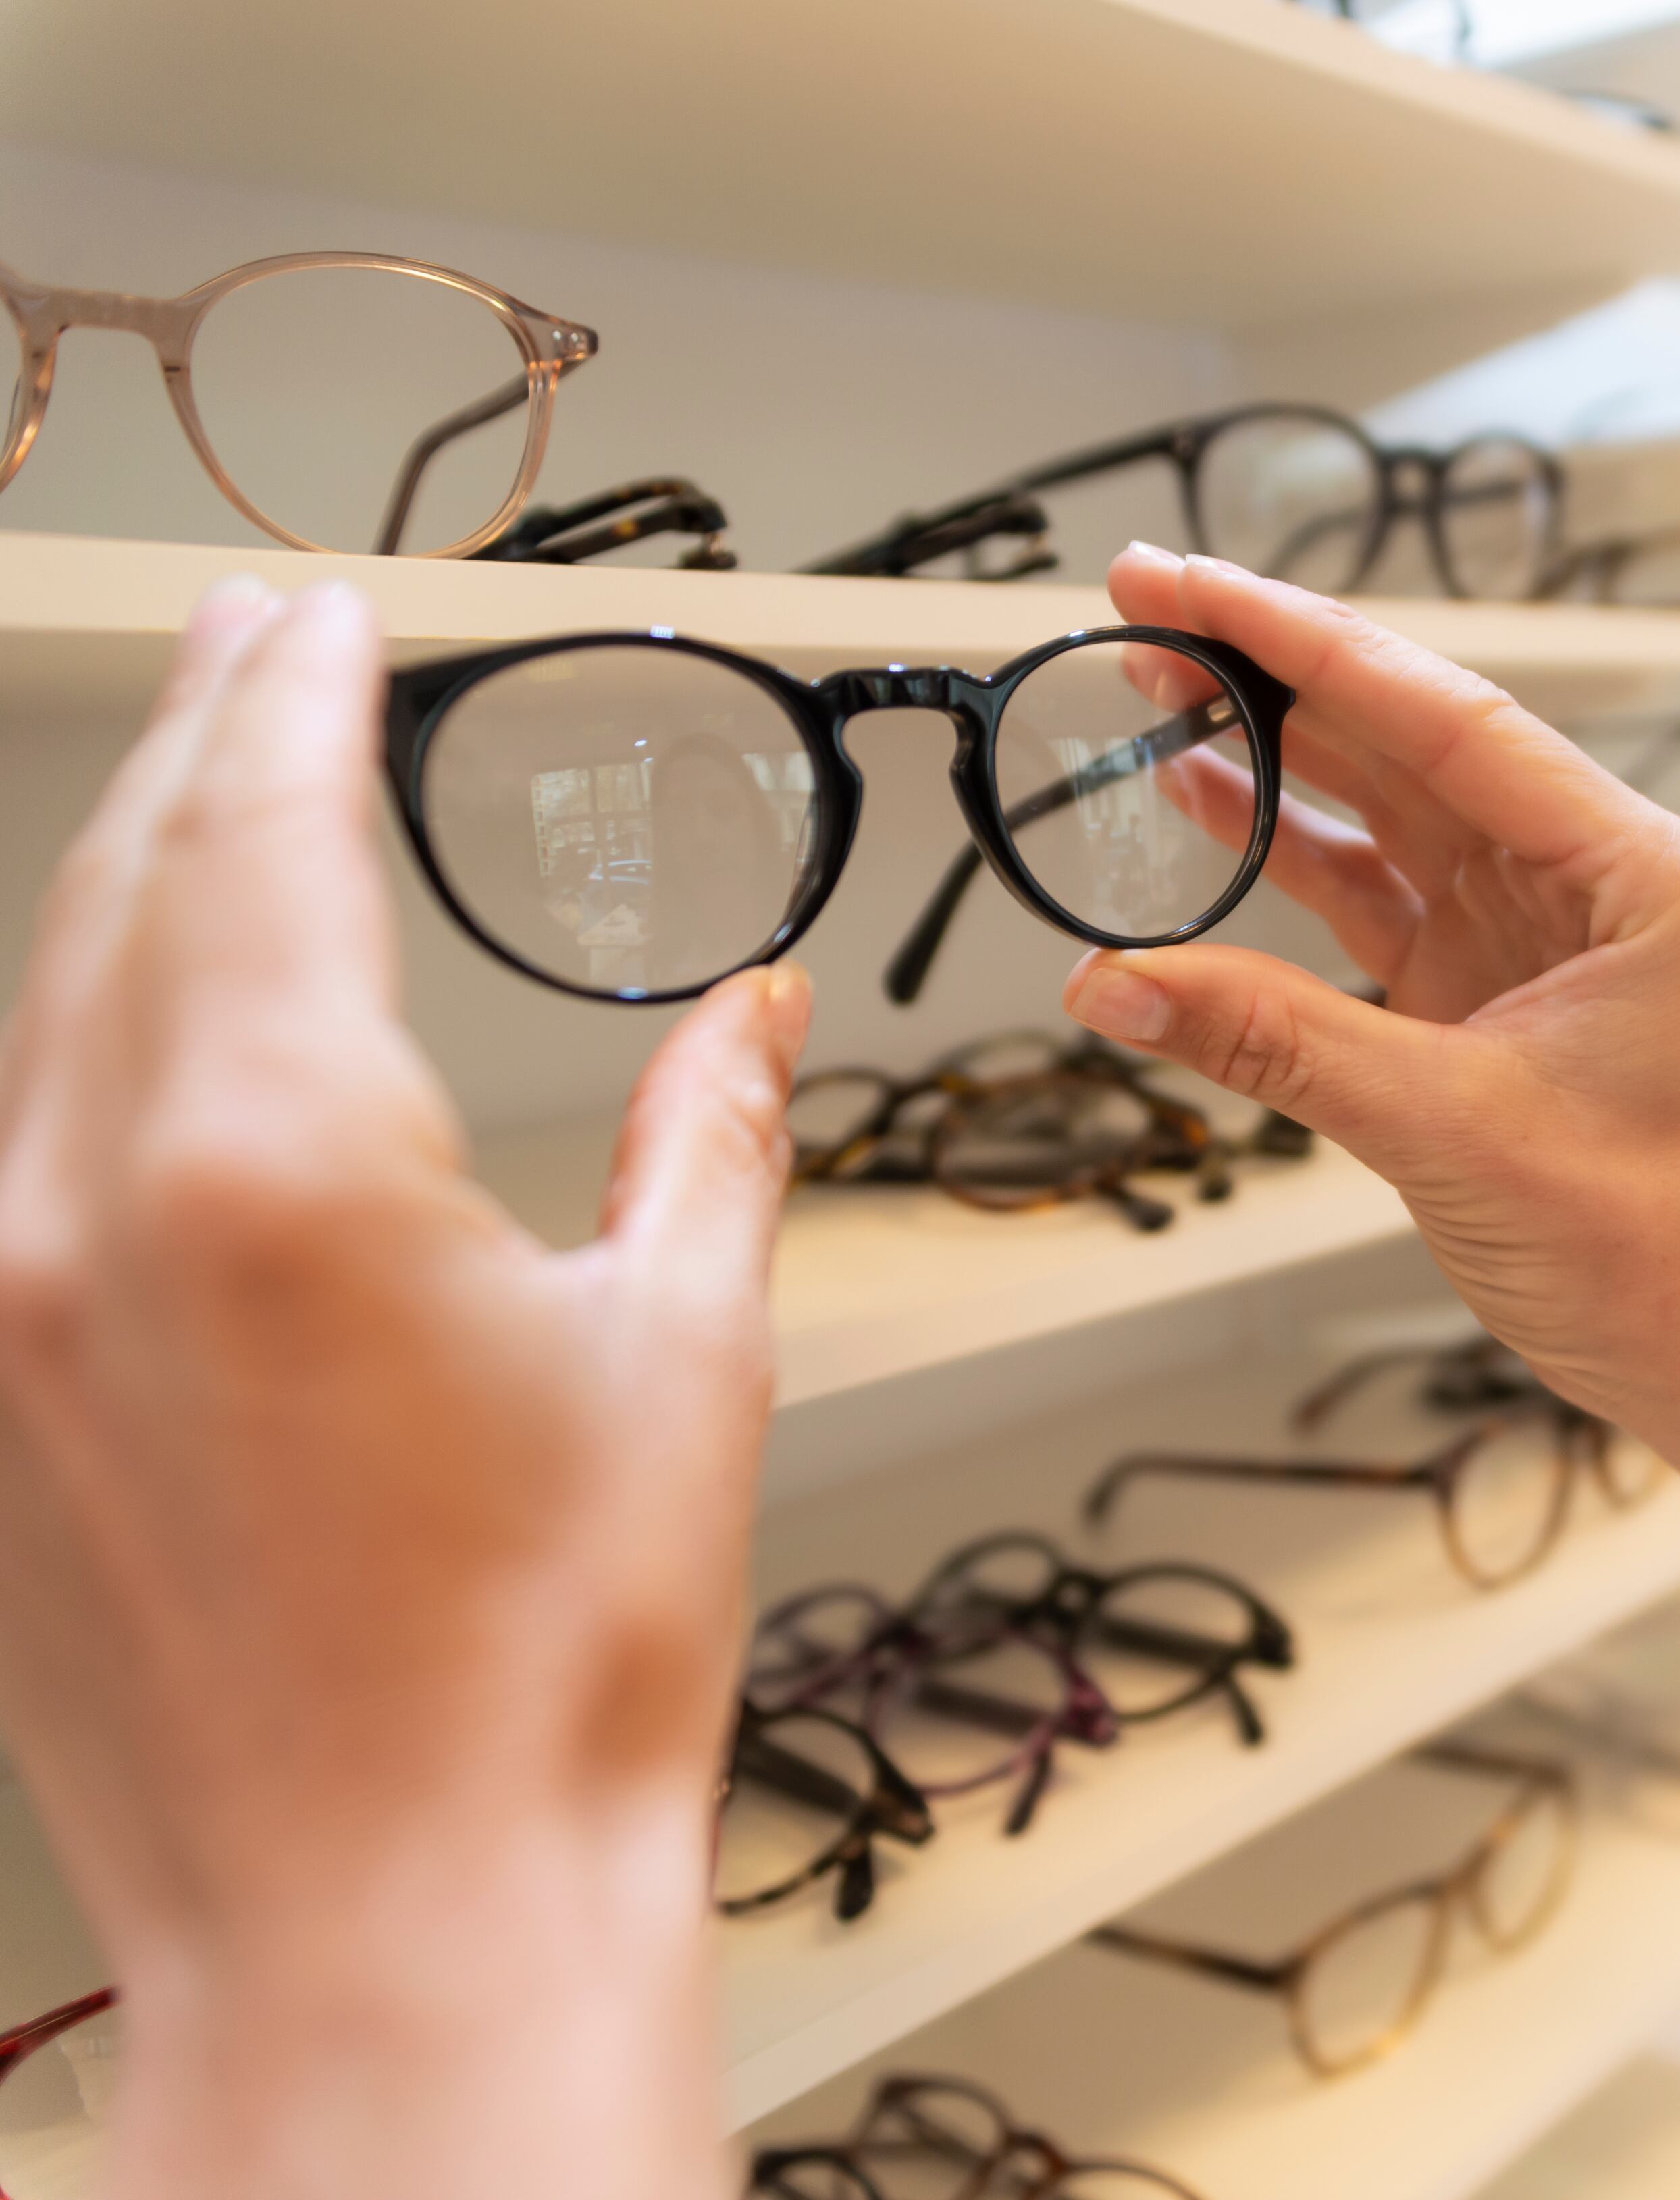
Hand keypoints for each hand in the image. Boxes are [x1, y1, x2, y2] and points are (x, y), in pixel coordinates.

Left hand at [0, 581, 804, 2199]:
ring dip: (122, 885)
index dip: (299, 707)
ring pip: (39, 1020)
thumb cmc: (554, 1672)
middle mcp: (92, 1215)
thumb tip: (744, 1012)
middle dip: (199, 745)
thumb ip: (701, 1141)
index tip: (323, 620)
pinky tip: (126, 1036)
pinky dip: (70, 1053)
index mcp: (285, 1168)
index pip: (269, 845)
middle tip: (255, 641)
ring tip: (193, 798)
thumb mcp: (685, 1356)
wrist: (399, 1921)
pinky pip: (2, 1166)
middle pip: (128, 895)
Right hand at [1066, 545, 1679, 1424]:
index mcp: (1638, 873)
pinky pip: (1368, 882)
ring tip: (1150, 685)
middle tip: (1145, 604)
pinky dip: (1285, 843)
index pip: (1452, 718)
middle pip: (1411, 734)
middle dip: (1274, 668)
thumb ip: (1274, 1041)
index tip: (1198, 586)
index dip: (1311, 643)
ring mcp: (1533, 921)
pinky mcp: (1481, 976)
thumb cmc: (1640, 1241)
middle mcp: (1592, 873)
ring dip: (1269, 745)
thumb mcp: (1445, 1127)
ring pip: (1383, 798)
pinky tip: (1202, 794)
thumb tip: (1115, 980)